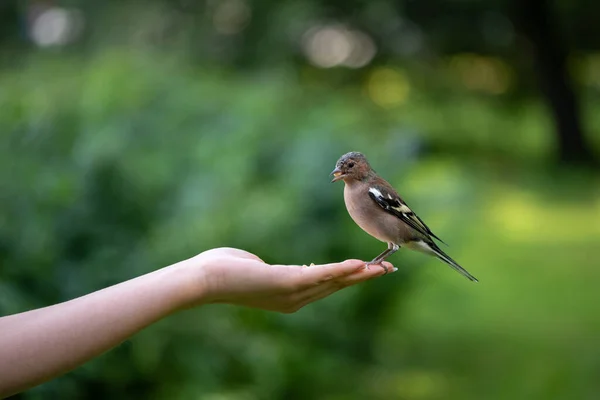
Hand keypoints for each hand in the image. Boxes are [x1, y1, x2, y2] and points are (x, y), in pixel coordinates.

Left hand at [186, 247, 393, 312]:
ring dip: (359, 274)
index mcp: (289, 295)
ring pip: (332, 283)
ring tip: (381, 268)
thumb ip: (273, 270)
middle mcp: (294, 300)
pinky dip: (340, 271)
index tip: (369, 270)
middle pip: (336, 286)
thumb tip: (275, 267)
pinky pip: (319, 276)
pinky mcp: (285, 283)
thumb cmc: (224, 270)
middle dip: (363, 278)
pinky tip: (358, 265)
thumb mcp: (257, 269)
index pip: (326, 286)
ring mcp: (290, 294)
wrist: (203, 279)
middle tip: (388, 269)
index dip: (350, 279)